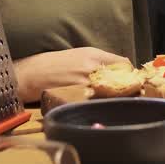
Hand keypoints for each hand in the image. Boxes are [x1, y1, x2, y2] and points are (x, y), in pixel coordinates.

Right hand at [13, 47, 129, 102]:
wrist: (31, 75)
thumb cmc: (55, 64)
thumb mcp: (80, 54)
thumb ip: (101, 60)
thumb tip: (123, 68)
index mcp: (93, 55)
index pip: (124, 64)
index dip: (130, 74)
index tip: (133, 81)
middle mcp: (91, 68)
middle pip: (121, 81)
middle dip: (128, 89)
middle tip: (131, 96)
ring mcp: (84, 84)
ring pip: (111, 94)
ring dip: (116, 99)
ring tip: (117, 104)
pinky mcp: (77, 98)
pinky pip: (97, 104)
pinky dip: (101, 107)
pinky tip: (100, 109)